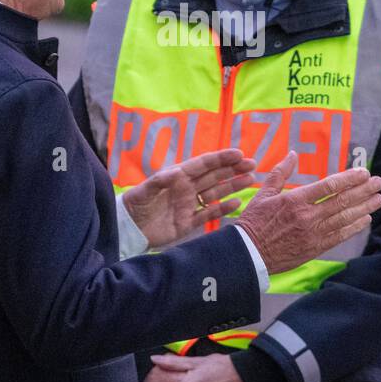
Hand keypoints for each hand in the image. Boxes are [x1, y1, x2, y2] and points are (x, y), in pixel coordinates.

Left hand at [122, 148, 256, 247]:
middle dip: (233, 169)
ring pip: (216, 193)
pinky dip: (223, 209)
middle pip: (214, 176)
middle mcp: (187, 189)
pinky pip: (209, 214)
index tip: (238, 154)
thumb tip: (176, 173)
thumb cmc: (135, 204)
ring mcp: (189, 205)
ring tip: (250, 180)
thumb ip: (159, 181)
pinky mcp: (189, 222)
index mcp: (178, 176)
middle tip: (252, 164)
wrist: (128, 228)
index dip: (221, 158)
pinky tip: (237, 203)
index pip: (204, 164)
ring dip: (232, 186)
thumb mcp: (144, 190)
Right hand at [235, 151, 380, 273]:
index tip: (363, 173)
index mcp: (295, 200)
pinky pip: (339, 236)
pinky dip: (354, 227)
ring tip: (379, 199)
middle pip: (342, 201)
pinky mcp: (315, 248)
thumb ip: (280, 172)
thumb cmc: (254, 222)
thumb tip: (293, 154)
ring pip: (345, 218)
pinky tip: (365, 219)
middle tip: (379, 183)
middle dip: (364, 191)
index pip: (329, 186)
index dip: (349, 178)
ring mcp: (313, 234)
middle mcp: (308, 216)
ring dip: (364, 207)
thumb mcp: (263, 193)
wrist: (249, 254)